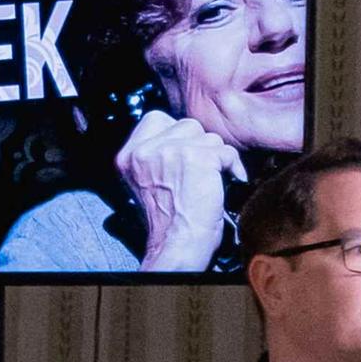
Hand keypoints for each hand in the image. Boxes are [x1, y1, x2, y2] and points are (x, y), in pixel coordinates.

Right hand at [116, 106, 244, 269]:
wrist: (177, 243)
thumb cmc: (168, 219)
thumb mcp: (146, 181)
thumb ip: (155, 154)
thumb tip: (182, 134)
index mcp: (127, 156)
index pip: (155, 118)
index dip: (176, 134)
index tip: (183, 155)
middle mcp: (144, 151)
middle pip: (186, 125)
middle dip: (198, 146)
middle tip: (197, 172)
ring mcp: (169, 152)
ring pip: (208, 137)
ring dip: (215, 157)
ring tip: (207, 181)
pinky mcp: (196, 157)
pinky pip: (226, 151)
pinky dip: (232, 168)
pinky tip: (224, 184)